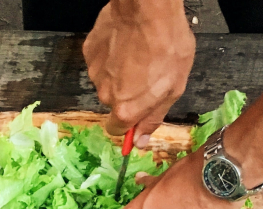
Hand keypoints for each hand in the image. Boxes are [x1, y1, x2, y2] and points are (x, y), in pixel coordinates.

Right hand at [83, 0, 194, 147]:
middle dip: (128, 94)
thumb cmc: (167, 46)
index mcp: (125, 108)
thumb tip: (140, 140)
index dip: (129, 123)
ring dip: (120, 73)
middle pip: (113, 103)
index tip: (139, 112)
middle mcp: (104, 94)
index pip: (117, 130)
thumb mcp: (173, 88)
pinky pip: (100, 61)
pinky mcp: (89, 51)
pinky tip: (126, 43)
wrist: (148, 10)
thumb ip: (154, 117)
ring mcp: (94, 71)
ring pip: (106, 80)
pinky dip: (111, 56)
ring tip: (138, 55)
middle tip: (147, 75)